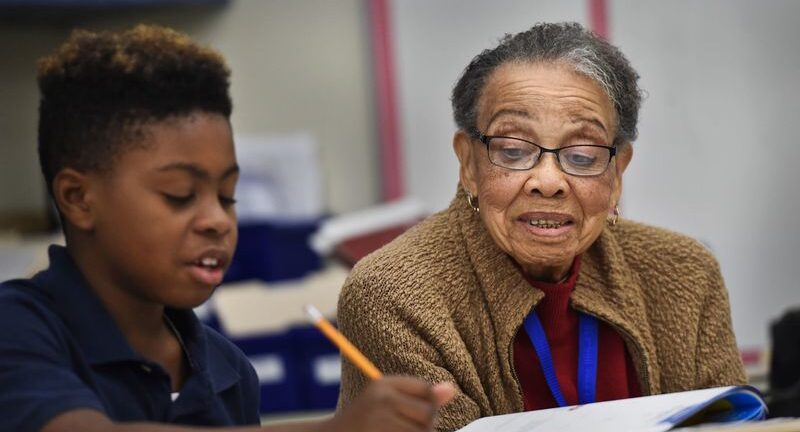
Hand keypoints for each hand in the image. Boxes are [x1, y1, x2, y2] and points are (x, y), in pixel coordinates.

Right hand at [323, 376, 454, 431]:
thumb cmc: (364, 420)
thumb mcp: (385, 400)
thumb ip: (419, 394)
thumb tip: (452, 390)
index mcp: (382, 384)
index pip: (426, 390)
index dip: (430, 405)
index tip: (418, 414)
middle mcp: (381, 399)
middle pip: (428, 413)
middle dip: (426, 424)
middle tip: (407, 427)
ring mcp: (380, 422)